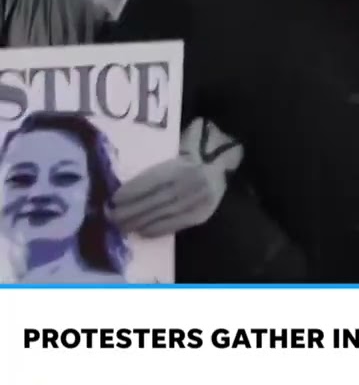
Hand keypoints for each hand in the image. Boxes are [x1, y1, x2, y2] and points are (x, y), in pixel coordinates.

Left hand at [111, 119, 242, 236]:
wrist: (222, 165)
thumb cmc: (193, 154)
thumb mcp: (176, 151)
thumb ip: (158, 165)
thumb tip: (126, 186)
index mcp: (184, 164)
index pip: (154, 180)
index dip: (133, 190)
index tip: (114, 199)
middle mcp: (192, 182)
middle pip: (157, 199)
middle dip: (131, 210)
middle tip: (111, 216)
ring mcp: (198, 200)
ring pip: (165, 213)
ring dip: (140, 222)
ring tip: (121, 226)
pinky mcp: (202, 214)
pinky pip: (177, 223)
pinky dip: (158, 229)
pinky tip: (143, 232)